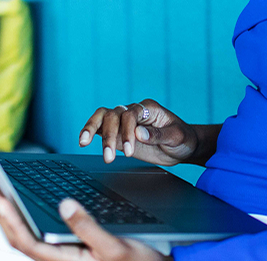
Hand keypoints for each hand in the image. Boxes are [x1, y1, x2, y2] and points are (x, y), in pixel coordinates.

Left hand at [0, 184, 169, 260]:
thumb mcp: (115, 246)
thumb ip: (88, 228)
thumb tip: (64, 204)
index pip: (26, 239)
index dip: (8, 216)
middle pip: (18, 238)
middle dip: (0, 212)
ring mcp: (61, 259)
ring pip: (25, 237)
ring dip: (8, 215)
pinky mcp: (68, 255)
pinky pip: (37, 236)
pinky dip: (24, 219)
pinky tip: (22, 208)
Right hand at [78, 99, 197, 165]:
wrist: (182, 146)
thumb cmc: (182, 138)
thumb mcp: (176, 137)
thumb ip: (157, 135)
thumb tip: (138, 133)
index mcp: (149, 108)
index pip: (131, 113)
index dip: (127, 130)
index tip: (129, 150)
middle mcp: (134, 111)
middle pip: (114, 114)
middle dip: (109, 135)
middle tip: (109, 157)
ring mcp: (125, 122)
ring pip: (103, 117)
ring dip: (93, 129)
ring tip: (84, 143)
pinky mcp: (119, 134)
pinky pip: (101, 128)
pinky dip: (91, 132)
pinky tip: (83, 140)